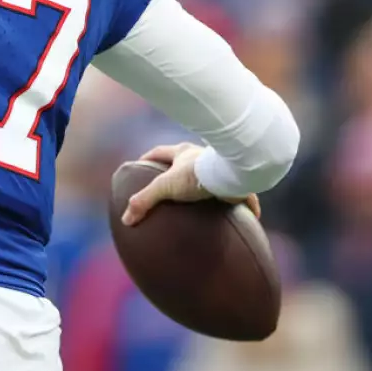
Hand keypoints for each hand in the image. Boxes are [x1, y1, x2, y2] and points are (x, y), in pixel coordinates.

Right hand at [121, 142, 260, 225]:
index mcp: (182, 153)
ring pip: (212, 173)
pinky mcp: (238, 184)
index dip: (148, 158)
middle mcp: (202, 157)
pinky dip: (243, 205)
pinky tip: (245, 217)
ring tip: (202, 199)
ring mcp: (220, 169)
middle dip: (178, 168)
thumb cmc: (196, 175)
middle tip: (170, 182)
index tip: (140, 164)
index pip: (159, 152)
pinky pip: (242, 195)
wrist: (231, 175)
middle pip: (186, 160)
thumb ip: (145, 201)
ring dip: (207, 183)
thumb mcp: (164, 187)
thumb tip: (127, 218)